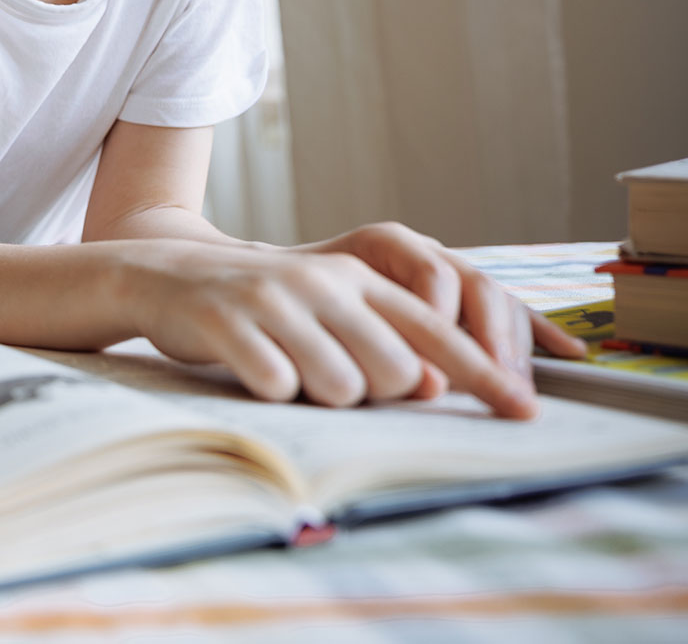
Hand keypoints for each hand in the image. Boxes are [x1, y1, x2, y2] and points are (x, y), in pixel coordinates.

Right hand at [122, 239, 545, 417]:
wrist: (162, 277)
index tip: (525, 412)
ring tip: (285, 368)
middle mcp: (323, 282)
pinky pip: (276, 386)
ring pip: (340, 387)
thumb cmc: (257, 308)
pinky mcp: (228, 321)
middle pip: (394, 374)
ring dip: (317, 396)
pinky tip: (250, 368)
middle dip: (370, 393)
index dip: (485, 373)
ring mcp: (274, 300)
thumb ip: (381, 340)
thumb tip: (431, 387)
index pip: (437, 331)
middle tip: (325, 374)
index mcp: (355, 276)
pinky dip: (269, 391)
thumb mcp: (324, 310)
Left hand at [299, 223, 587, 387]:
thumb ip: (361, 336)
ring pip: (495, 296)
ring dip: (513, 343)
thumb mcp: (315, 308)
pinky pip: (511, 309)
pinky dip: (540, 331)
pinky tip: (570, 354)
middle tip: (500, 382)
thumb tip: (426, 383)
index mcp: (384, 244)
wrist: (283, 277)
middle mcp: (422, 251)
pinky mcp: (463, 295)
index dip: (444, 322)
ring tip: (516, 385)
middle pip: (474, 283)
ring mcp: (447, 268)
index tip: (446, 369)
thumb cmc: (294, 297)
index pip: (432, 275)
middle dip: (491, 337)